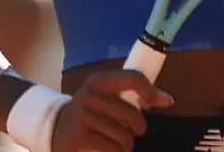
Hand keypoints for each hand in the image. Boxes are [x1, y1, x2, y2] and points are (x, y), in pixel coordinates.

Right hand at [51, 70, 172, 151]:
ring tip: (118, 141)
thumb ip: (134, 94)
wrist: (55, 129)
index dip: (151, 92)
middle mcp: (89, 96)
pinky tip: (109, 149)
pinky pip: (113, 149)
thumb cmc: (90, 112)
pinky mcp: (80, 138)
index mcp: (98, 81)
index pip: (133, 78)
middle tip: (134, 130)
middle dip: (138, 127)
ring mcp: (83, 117)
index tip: (158, 103)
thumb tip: (167, 100)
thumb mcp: (105, 96)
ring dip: (127, 144)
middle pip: (132, 114)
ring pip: (124, 136)